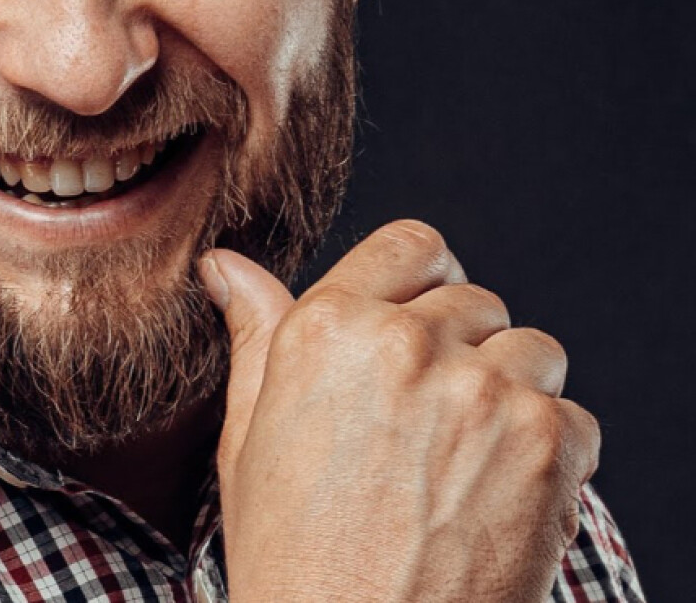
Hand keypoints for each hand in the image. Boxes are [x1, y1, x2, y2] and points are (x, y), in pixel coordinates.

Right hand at [200, 221, 599, 602]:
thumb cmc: (293, 553)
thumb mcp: (251, 433)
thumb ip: (254, 333)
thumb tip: (225, 265)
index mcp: (328, 327)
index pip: (410, 244)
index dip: (424, 278)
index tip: (424, 318)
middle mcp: (405, 342)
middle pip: (474, 300)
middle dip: (463, 347)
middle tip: (436, 418)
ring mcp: (480, 391)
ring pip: (531, 349)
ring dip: (513, 391)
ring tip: (473, 456)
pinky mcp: (543, 445)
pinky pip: (573, 416)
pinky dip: (552, 454)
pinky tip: (501, 497)